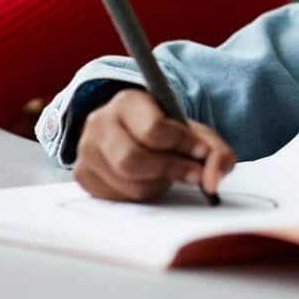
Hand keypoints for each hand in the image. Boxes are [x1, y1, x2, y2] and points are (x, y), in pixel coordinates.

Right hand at [73, 89, 235, 201]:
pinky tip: (148, 181)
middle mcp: (100, 122)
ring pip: (127, 183)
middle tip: (193, 174)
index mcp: (128, 101)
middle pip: (133, 160)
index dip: (181, 144)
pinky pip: (115, 197)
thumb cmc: (167, 132)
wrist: (134, 133)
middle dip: (169, 170)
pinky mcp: (83, 175)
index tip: (201, 152)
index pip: (153, 128)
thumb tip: (213, 181)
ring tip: (167, 174)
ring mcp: (86, 150)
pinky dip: (139, 194)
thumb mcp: (195, 133)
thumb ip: (215, 152)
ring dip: (157, 185)